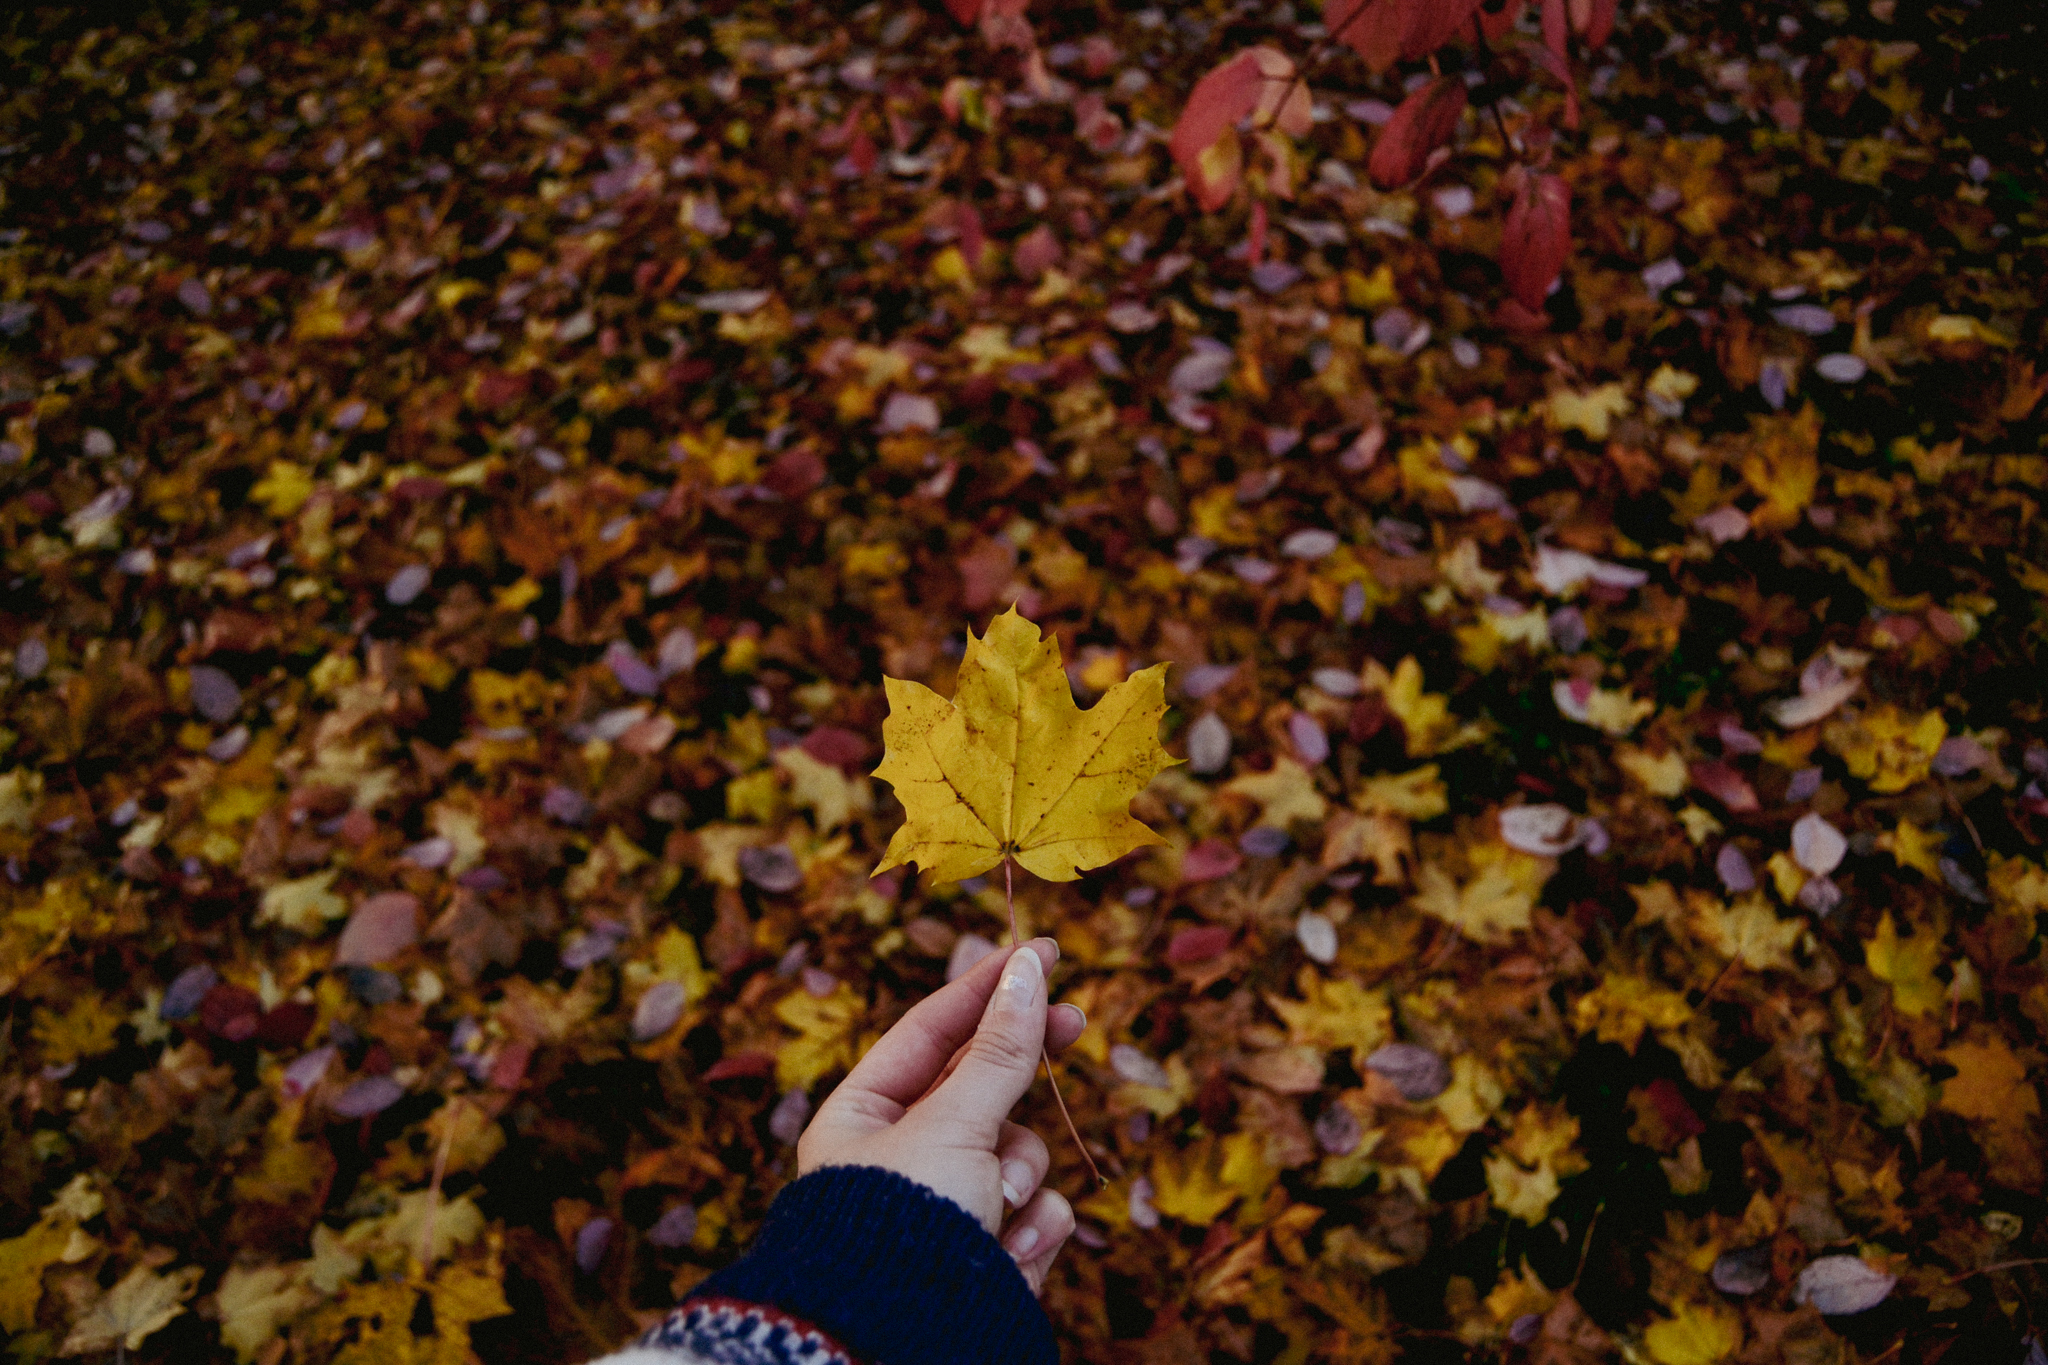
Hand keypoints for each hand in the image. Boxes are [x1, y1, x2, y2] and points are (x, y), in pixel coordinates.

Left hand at [796, 937, 1085, 1292]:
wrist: (896, 1344)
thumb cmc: (901, 1221)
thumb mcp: (953, 1122)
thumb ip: (1000, 1049)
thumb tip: (1029, 968)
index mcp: (863, 1116)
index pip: (931, 1030)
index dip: (987, 987)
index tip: (1041, 950)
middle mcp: (903, 1157)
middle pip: (983, 1087)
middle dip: (1024, 1072)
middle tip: (1076, 1022)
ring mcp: (949, 1206)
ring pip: (1019, 1151)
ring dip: (1021, 1170)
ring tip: (1000, 1204)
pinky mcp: (987, 1254)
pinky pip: (1034, 1212)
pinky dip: (1032, 1226)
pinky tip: (1011, 1250)